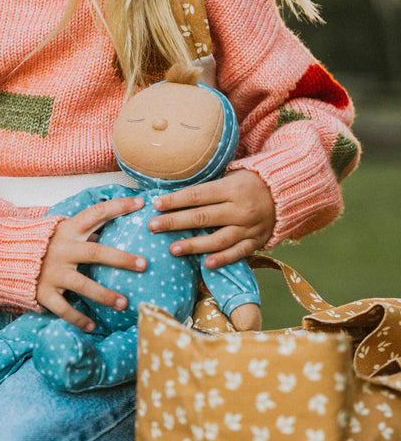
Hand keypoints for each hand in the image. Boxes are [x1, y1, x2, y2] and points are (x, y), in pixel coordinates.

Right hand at [37, 197, 147, 330]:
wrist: (4, 257)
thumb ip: (86, 230)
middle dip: (121, 259)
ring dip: (105, 295)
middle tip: (143, 264)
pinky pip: (64, 309)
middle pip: (96, 252)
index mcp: (69, 230)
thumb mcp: (62, 230)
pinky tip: (92, 326)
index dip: (118, 206)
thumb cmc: (44, 244)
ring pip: (83, 284)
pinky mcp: (44, 292)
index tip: (140, 203)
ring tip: (124, 303)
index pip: (96, 213)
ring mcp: (53, 272)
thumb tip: (117, 227)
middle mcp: (63, 250)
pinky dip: (78, 319)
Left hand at [149, 169, 274, 268]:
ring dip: (194, 245)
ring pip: (218, 239)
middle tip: (153, 226)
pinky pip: (238, 253)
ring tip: (172, 249)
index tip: (155, 204)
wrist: (286, 193)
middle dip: (175, 222)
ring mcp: (249, 227)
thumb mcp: (231, 176)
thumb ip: (208, 188)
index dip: (175, 200)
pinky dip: (222, 259)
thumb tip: (174, 195)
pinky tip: (205, 264)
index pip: (198, 195)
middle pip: (202, 217)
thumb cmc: (249, 182)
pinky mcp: (256, 241)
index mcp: (232, 189)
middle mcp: (240, 209)